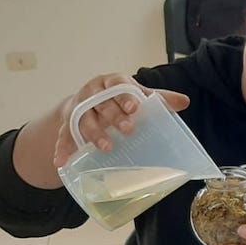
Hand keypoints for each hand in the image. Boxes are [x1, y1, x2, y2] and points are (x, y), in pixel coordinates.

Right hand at [52, 74, 190, 166]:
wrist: (89, 99)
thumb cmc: (120, 98)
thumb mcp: (138, 95)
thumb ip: (159, 99)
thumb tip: (185, 101)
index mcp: (112, 82)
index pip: (119, 86)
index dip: (126, 96)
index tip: (134, 107)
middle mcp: (93, 93)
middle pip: (102, 104)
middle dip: (114, 117)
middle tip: (128, 130)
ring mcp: (79, 108)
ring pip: (84, 120)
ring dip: (94, 134)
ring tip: (106, 148)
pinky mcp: (68, 123)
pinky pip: (63, 136)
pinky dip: (62, 148)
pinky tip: (61, 161)